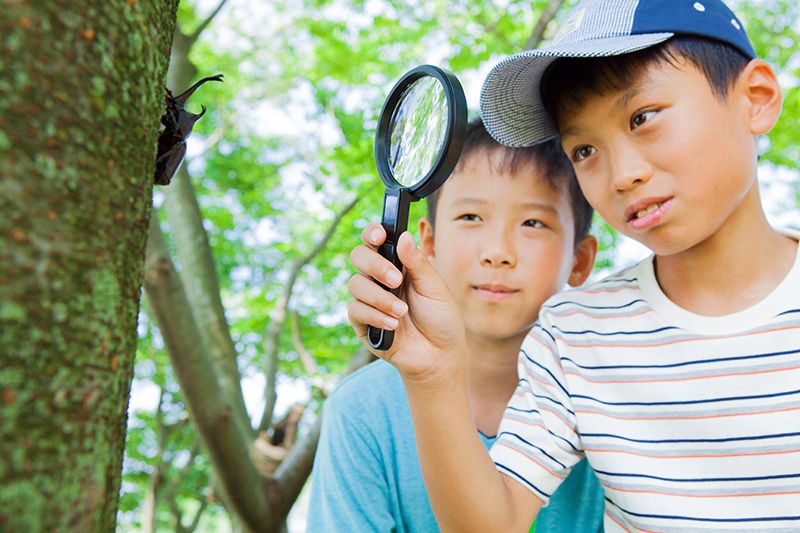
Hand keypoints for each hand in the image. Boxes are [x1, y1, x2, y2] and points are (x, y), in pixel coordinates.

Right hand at [348, 224, 466, 382]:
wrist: (439, 356)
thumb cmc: (440, 319)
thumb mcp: (435, 288)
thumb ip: (418, 263)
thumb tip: (403, 236)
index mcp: (397, 264)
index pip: (375, 240)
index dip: (372, 233)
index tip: (380, 236)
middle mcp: (379, 278)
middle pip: (358, 256)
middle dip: (375, 266)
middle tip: (397, 280)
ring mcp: (369, 300)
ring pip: (355, 284)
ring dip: (380, 298)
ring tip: (402, 312)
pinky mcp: (362, 323)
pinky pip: (355, 310)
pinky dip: (375, 316)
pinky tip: (394, 325)